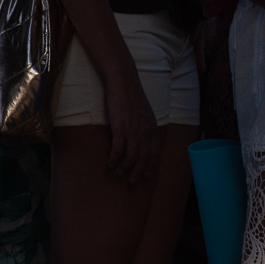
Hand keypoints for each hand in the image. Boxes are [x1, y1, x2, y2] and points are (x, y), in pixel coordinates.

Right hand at [101, 70, 160, 184]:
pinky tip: (110, 165)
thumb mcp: (145, 114)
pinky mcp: (120, 128)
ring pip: (131, 157)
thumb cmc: (132, 97)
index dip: (150, 165)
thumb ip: (146, 127)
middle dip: (139, 172)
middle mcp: (146, 131)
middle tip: (133, 181)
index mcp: (153, 128)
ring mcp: (133, 131)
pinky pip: (118, 150)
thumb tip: (143, 139)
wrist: (123, 82)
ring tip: (119, 174)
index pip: (154, 152)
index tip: (146, 176)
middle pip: (144, 158)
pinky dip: (114, 160)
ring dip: (125, 168)